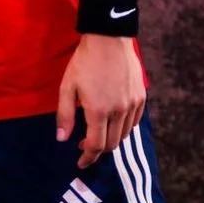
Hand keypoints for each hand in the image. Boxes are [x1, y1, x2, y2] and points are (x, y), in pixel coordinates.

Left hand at [56, 34, 145, 168]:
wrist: (109, 39)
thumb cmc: (84, 62)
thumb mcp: (67, 88)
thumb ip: (65, 115)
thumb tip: (62, 139)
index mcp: (99, 111)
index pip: (96, 145)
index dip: (87, 157)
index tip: (80, 163)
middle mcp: (119, 111)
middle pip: (111, 143)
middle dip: (97, 150)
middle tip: (84, 146)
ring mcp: (133, 104)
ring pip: (124, 134)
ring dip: (110, 139)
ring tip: (97, 134)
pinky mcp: (141, 97)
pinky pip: (134, 122)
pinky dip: (124, 128)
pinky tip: (113, 123)